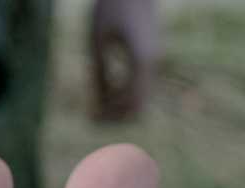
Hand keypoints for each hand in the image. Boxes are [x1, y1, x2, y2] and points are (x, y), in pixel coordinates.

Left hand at [90, 0, 160, 120]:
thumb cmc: (110, 9)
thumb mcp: (96, 42)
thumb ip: (98, 73)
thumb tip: (96, 106)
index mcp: (140, 60)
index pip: (128, 103)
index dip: (110, 116)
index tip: (90, 119)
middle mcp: (152, 64)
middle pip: (138, 108)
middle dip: (116, 117)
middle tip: (92, 118)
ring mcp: (155, 62)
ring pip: (141, 100)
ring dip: (119, 108)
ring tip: (96, 107)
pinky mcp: (151, 59)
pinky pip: (140, 87)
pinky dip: (124, 96)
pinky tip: (106, 92)